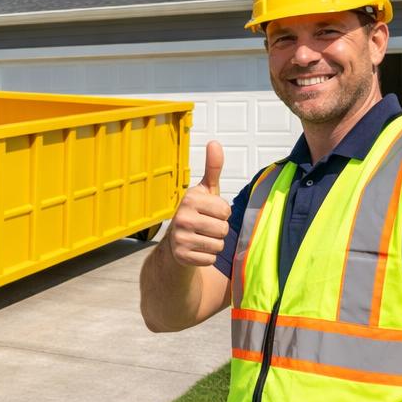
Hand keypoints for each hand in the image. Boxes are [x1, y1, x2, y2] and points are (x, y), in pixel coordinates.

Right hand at [166, 141, 230, 267]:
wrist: (175, 244)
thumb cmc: (196, 214)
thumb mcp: (205, 191)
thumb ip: (213, 168)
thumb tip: (215, 142)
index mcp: (189, 198)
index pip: (225, 210)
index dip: (221, 214)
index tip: (208, 213)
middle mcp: (181, 217)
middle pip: (223, 229)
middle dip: (219, 230)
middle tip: (205, 228)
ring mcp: (180, 238)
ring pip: (218, 244)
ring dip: (214, 244)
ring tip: (201, 238)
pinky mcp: (182, 256)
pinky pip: (211, 258)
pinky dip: (207, 257)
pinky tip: (196, 250)